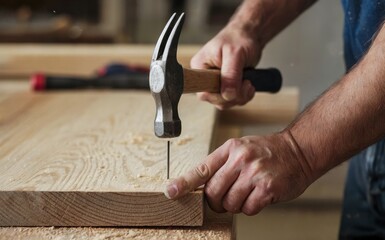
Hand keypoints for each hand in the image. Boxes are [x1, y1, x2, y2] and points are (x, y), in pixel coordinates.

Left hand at [164, 132, 313, 214]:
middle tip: (225, 199)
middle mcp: (241, 159)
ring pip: (230, 203)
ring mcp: (254, 173)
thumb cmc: (268, 152)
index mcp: (230, 148)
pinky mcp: (267, 187)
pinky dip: (252, 207)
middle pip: (213, 192)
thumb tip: (203, 188)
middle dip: (216, 202)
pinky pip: (248, 209)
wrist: (299, 150)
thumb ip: (222, 165)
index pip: (202, 169)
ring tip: (248, 193)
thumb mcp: (242, 148)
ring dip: (236, 204)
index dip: (184, 183)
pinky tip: (260, 196)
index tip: (171, 192)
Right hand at [191, 23, 262, 109]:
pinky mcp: (225, 86)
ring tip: (249, 83)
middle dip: (233, 96)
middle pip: (215, 100)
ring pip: (225, 102)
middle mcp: (204, 78)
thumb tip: (227, 95)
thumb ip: (230, 75)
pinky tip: (249, 85)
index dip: (218, 95)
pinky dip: (243, 96)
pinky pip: (232, 100)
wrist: (249, 35)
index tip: (233, 86)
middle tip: (246, 84)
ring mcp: (215, 83)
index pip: (203, 92)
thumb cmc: (239, 38)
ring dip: (240, 96)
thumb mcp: (234, 54)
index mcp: (199, 68)